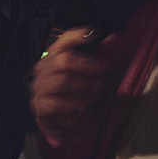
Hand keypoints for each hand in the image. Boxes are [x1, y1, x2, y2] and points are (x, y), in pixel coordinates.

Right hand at [31, 27, 113, 144]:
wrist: (64, 125)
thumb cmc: (78, 96)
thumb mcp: (91, 77)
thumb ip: (101, 57)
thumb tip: (117, 36)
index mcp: (54, 57)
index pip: (63, 41)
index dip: (77, 36)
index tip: (95, 33)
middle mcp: (43, 69)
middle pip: (64, 61)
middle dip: (88, 67)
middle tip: (104, 77)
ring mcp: (39, 87)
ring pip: (62, 82)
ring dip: (85, 89)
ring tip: (96, 96)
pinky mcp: (39, 106)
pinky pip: (57, 103)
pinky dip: (74, 107)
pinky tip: (83, 110)